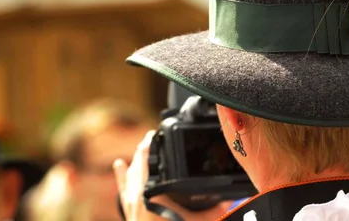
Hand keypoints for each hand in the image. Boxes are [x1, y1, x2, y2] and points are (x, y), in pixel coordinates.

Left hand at [113, 130, 233, 220]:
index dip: (149, 146)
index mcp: (152, 195)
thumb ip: (215, 209)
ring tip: (141, 149)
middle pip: (137, 167)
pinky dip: (121, 177)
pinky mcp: (129, 215)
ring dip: (135, 162)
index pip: (146, 162)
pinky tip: (119, 164)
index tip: (154, 134)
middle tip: (151, 138)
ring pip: (129, 177)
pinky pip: (122, 191)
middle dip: (144, 151)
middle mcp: (137, 198)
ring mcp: (131, 207)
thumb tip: (229, 197)